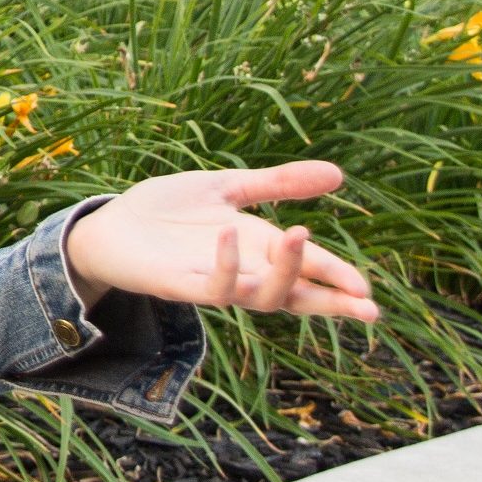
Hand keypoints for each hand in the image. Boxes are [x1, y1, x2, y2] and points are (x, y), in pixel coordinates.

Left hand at [61, 159, 380, 323]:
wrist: (112, 224)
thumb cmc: (170, 211)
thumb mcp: (230, 189)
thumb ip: (279, 183)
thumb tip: (339, 175)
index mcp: (260, 250)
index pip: (309, 270)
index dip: (338, 280)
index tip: (368, 291)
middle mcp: (244, 272)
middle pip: (296, 297)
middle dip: (331, 303)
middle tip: (366, 306)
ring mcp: (214, 281)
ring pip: (261, 297)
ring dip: (284, 272)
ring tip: (299, 233)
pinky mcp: (180, 286)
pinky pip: (212, 288)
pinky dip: (225, 264)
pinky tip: (229, 233)